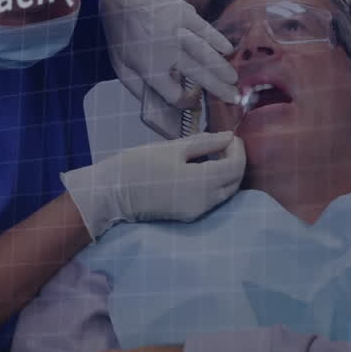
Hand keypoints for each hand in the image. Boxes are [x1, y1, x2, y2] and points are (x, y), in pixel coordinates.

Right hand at [61, 132, 244, 238]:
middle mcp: (205, 202)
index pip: (236, 166)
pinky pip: (213, 199)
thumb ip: (205, 142)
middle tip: (223, 143)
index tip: (229, 135)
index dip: (238, 149)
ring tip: (213, 154)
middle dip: (235, 161)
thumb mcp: (172, 148)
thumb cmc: (138, 165)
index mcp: (202, 182)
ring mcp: (197, 212)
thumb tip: (228, 137)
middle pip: (235, 182)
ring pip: (226, 192)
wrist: (112, 193)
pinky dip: (216, 183)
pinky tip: (203, 169)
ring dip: (227, 173)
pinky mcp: (189, 216)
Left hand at [100, 0, 238, 107]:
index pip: (172, 92)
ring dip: (221, 67)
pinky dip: (218, 40)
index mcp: (149, 66)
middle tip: (234, 97)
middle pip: (196, 74)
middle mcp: (165, 50)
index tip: (192, 102)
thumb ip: (138, 87)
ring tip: (234, 79)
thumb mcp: (120, 66)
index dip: (184, 101)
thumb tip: (158, 104)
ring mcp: (176, 30)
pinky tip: (228, 50)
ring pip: (204, 53)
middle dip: (217, 88)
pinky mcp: (184, 13)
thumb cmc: (122, 35)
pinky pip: (205, 29)